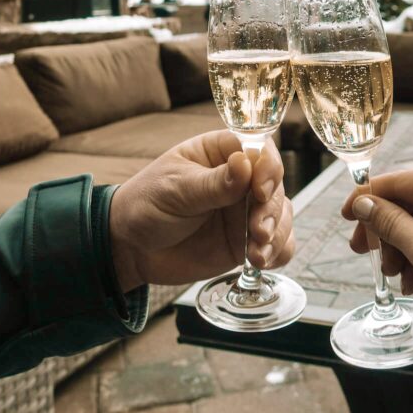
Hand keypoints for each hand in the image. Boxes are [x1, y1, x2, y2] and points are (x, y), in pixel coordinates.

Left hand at [109, 131, 293, 292]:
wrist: (131, 248)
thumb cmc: (147, 205)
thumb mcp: (176, 190)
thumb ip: (213, 183)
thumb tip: (245, 164)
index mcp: (221, 153)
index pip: (259, 150)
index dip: (268, 167)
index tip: (260, 189)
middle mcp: (240, 179)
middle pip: (275, 185)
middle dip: (271, 209)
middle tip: (258, 230)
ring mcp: (244, 211)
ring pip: (281, 214)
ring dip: (278, 233)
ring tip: (257, 253)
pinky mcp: (245, 241)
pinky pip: (276, 244)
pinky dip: (278, 252)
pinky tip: (262, 261)